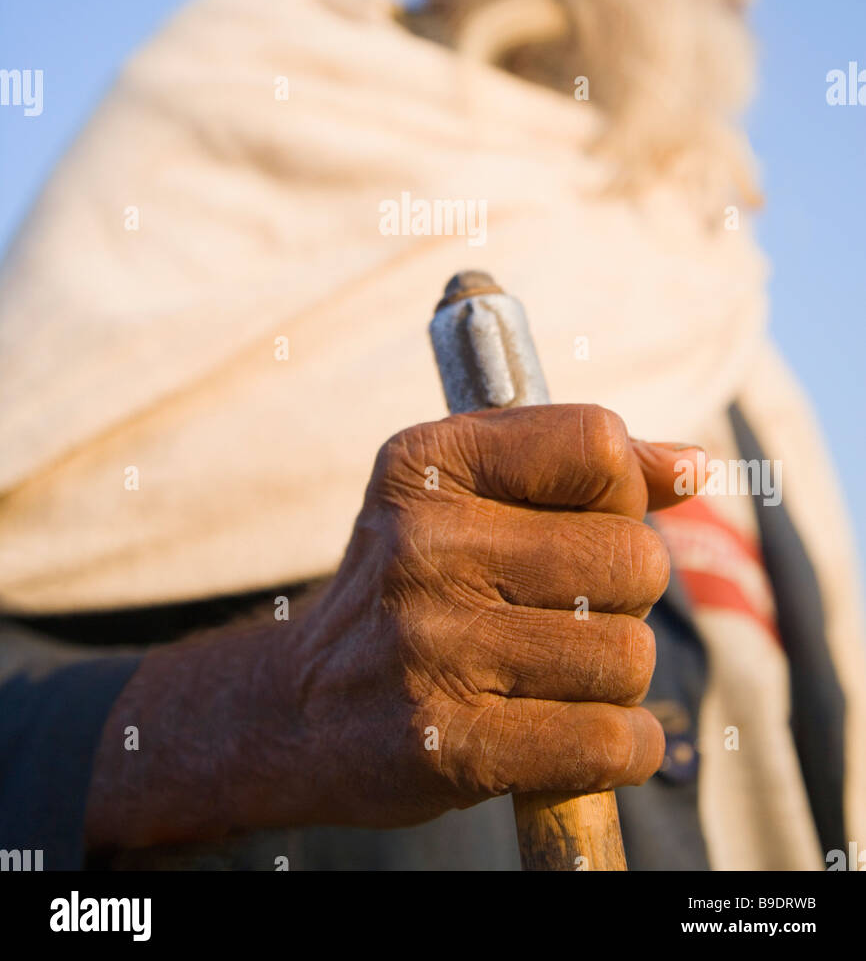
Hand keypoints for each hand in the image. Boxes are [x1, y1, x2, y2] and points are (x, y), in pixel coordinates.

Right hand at [85, 404, 698, 848]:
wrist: (296, 709)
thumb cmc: (408, 586)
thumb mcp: (462, 494)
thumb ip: (576, 467)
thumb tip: (694, 468)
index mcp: (427, 464)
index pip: (598, 446)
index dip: (621, 492)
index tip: (586, 521)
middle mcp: (421, 546)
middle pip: (634, 557)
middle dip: (624, 595)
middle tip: (567, 613)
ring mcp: (430, 647)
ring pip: (629, 655)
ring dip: (616, 677)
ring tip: (553, 673)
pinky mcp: (450, 745)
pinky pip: (610, 742)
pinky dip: (621, 747)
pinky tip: (577, 733)